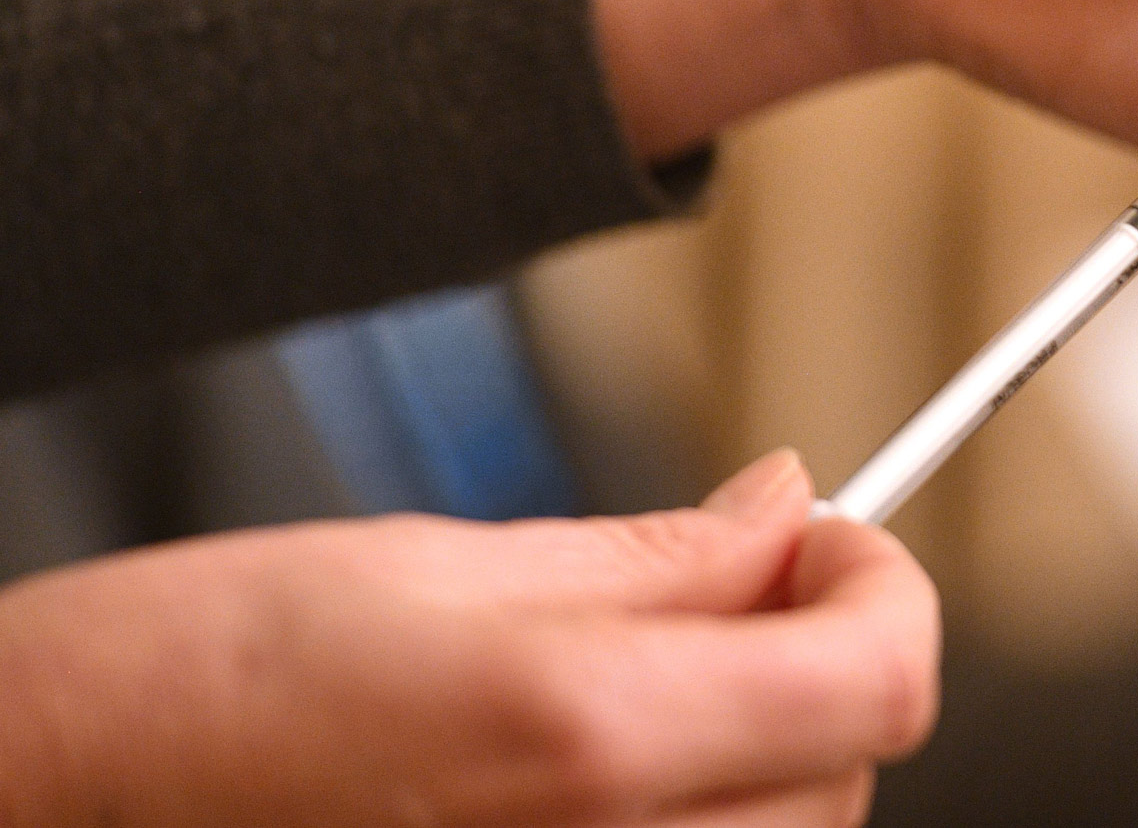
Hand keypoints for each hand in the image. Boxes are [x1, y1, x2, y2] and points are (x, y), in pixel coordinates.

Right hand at [0, 451, 937, 826]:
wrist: (45, 816)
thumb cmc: (192, 685)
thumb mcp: (436, 562)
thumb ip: (654, 555)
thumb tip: (787, 511)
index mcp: (586, 733)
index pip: (882, 676)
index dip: (884, 584)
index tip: (830, 542)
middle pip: (850, 769)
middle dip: (824, 659)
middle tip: (736, 585)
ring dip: (770, 752)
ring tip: (644, 681)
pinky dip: (701, 826)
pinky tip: (610, 776)